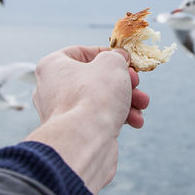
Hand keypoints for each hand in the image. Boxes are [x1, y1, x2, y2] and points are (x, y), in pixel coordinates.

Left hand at [26, 45, 149, 193]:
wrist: (85, 141)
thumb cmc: (94, 95)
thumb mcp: (112, 64)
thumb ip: (116, 57)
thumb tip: (119, 59)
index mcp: (52, 67)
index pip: (80, 53)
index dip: (106, 54)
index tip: (125, 59)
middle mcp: (52, 89)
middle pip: (93, 79)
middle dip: (122, 82)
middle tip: (136, 84)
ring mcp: (62, 113)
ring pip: (99, 101)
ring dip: (126, 101)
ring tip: (142, 104)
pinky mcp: (74, 133)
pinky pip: (98, 119)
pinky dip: (117, 118)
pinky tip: (135, 121)